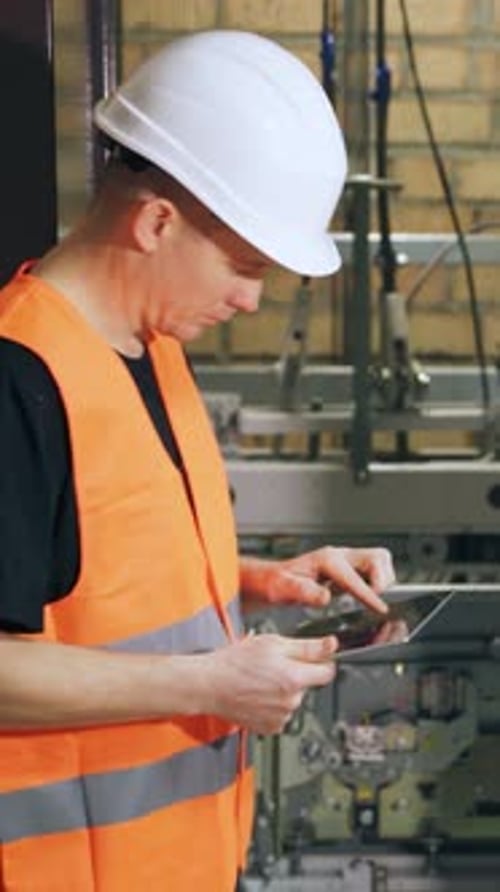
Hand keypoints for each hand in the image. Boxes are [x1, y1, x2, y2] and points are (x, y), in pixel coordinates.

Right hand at [201, 633, 336, 734]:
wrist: (210, 684)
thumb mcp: (273, 643)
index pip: (327, 672)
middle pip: (308, 685)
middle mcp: (291, 702)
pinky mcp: (269, 728)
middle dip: (297, 674)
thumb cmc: (235, 662)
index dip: (321, 660)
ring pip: (293, 699)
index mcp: (294, 679)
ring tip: (261, 680)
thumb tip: (331, 645)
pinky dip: (273, 705)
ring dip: (283, 690)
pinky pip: (281, 714)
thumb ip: (307, 646)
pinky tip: (258, 694)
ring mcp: (280, 717)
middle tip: (274, 665)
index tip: (312, 657)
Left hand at [240, 546, 394, 614]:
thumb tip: (324, 597)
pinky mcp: (347, 567)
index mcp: (326, 560)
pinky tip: (367, 595)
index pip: (355, 577)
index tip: (380, 608)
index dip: (369, 594)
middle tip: (380, 599)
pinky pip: (372, 568)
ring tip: (375, 598)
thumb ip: (304, 592)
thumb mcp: (283, 589)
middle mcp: (338, 556)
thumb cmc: (276, 583)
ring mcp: (344, 560)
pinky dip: (377, 580)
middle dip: (384, 578)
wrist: (272, 578)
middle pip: (377, 557)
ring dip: (384, 578)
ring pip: (379, 560)